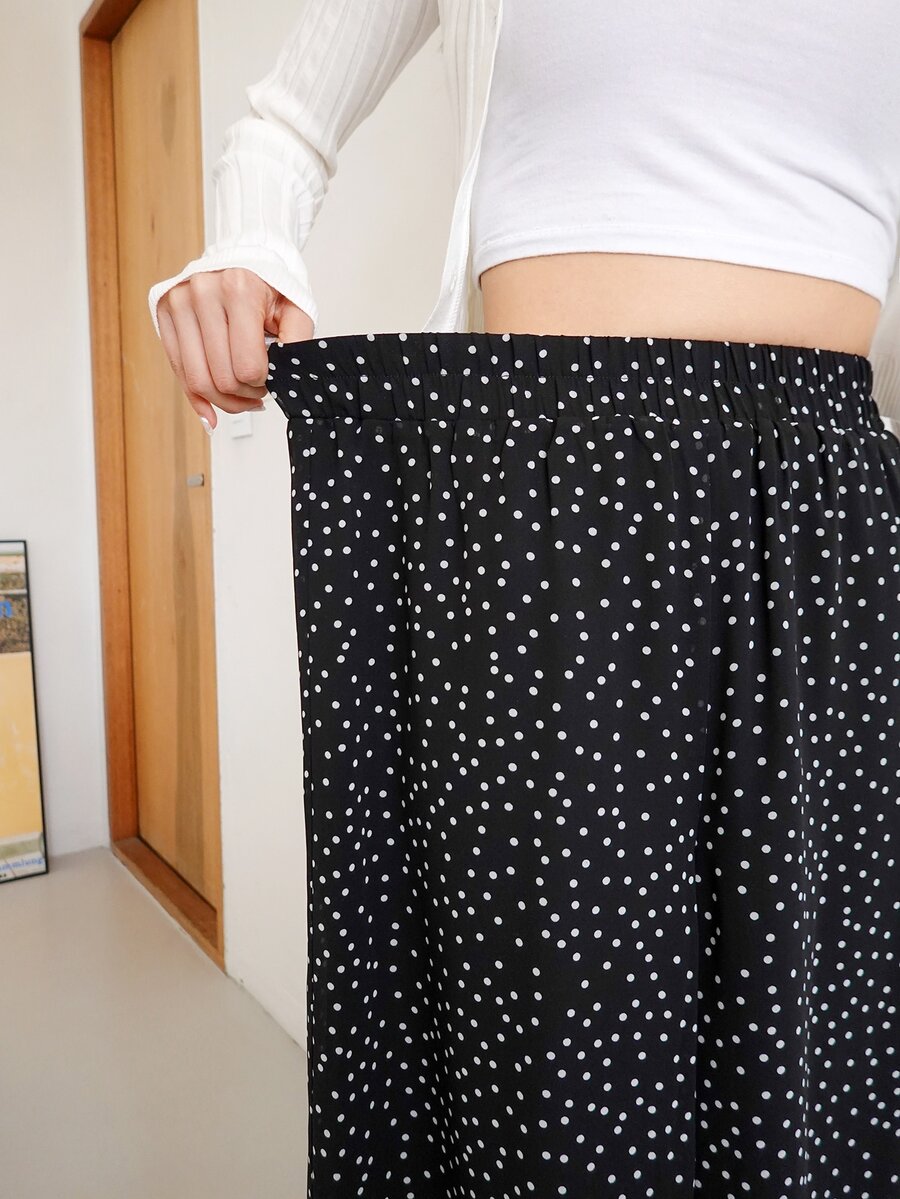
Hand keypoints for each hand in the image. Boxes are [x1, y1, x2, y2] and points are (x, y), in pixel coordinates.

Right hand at [156, 267, 313, 429]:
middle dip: (244, 395)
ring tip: (241, 397)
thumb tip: (288, 380)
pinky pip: (178, 370)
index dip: (262, 383)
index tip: (269, 379)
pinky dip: (197, 397)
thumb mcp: (296, 309)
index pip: (247, 366)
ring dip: (223, 400)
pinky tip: (213, 409)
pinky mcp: (164, 313)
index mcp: (238, 289)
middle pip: (221, 378)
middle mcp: (203, 292)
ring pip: (197, 380)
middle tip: (257, 391)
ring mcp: (179, 302)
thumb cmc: (269, 287)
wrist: (241, 259)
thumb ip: (298, 342)